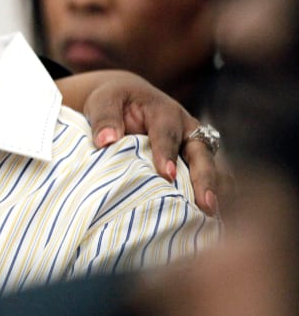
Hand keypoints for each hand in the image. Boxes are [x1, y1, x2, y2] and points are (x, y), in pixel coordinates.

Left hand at [71, 70, 225, 216]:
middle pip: (200, 152)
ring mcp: (193, 144)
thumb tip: (106, 141)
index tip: (167, 174)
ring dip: (212, 189)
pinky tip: (206, 216)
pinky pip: (207, 175)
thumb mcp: (104, 102)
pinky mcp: (193, 159)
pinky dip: (209, 193)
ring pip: (209, 165)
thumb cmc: (114, 102)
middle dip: (204, 177)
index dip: (167, 153)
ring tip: (211, 214)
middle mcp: (186, 127)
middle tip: (205, 203)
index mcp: (164, 112)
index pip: (166, 134)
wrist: (127, 99)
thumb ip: (105, 119)